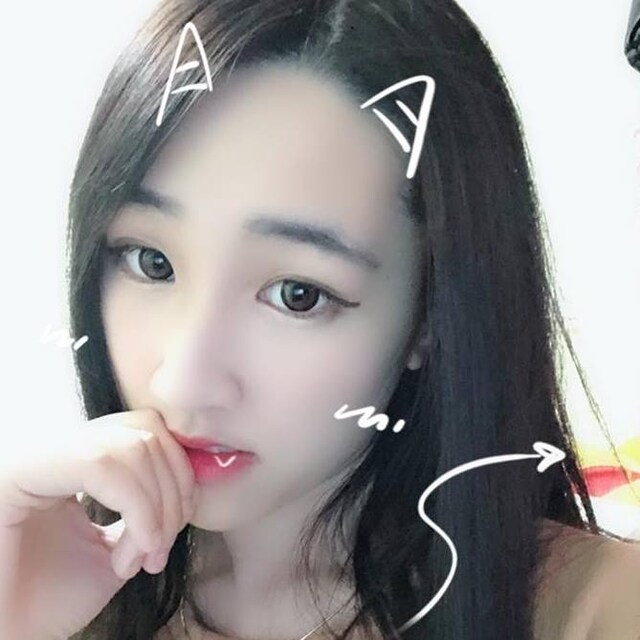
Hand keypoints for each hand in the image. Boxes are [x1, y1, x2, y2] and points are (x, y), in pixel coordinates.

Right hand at [0, 408, 196, 639]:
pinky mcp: (17, 472)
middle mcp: (56, 448)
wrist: (6, 637)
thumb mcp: (116, 547)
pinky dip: (136, 508)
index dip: (179, 473)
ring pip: (129, 444)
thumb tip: (191, 481)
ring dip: (155, 507)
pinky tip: (129, 556)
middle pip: (145, 431)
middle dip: (173, 492)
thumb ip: (150, 509)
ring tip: (142, 557)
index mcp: (77, 459)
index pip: (146, 428)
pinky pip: (99, 465)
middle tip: (159, 549)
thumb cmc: (51, 601)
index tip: (176, 528)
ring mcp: (36, 456)